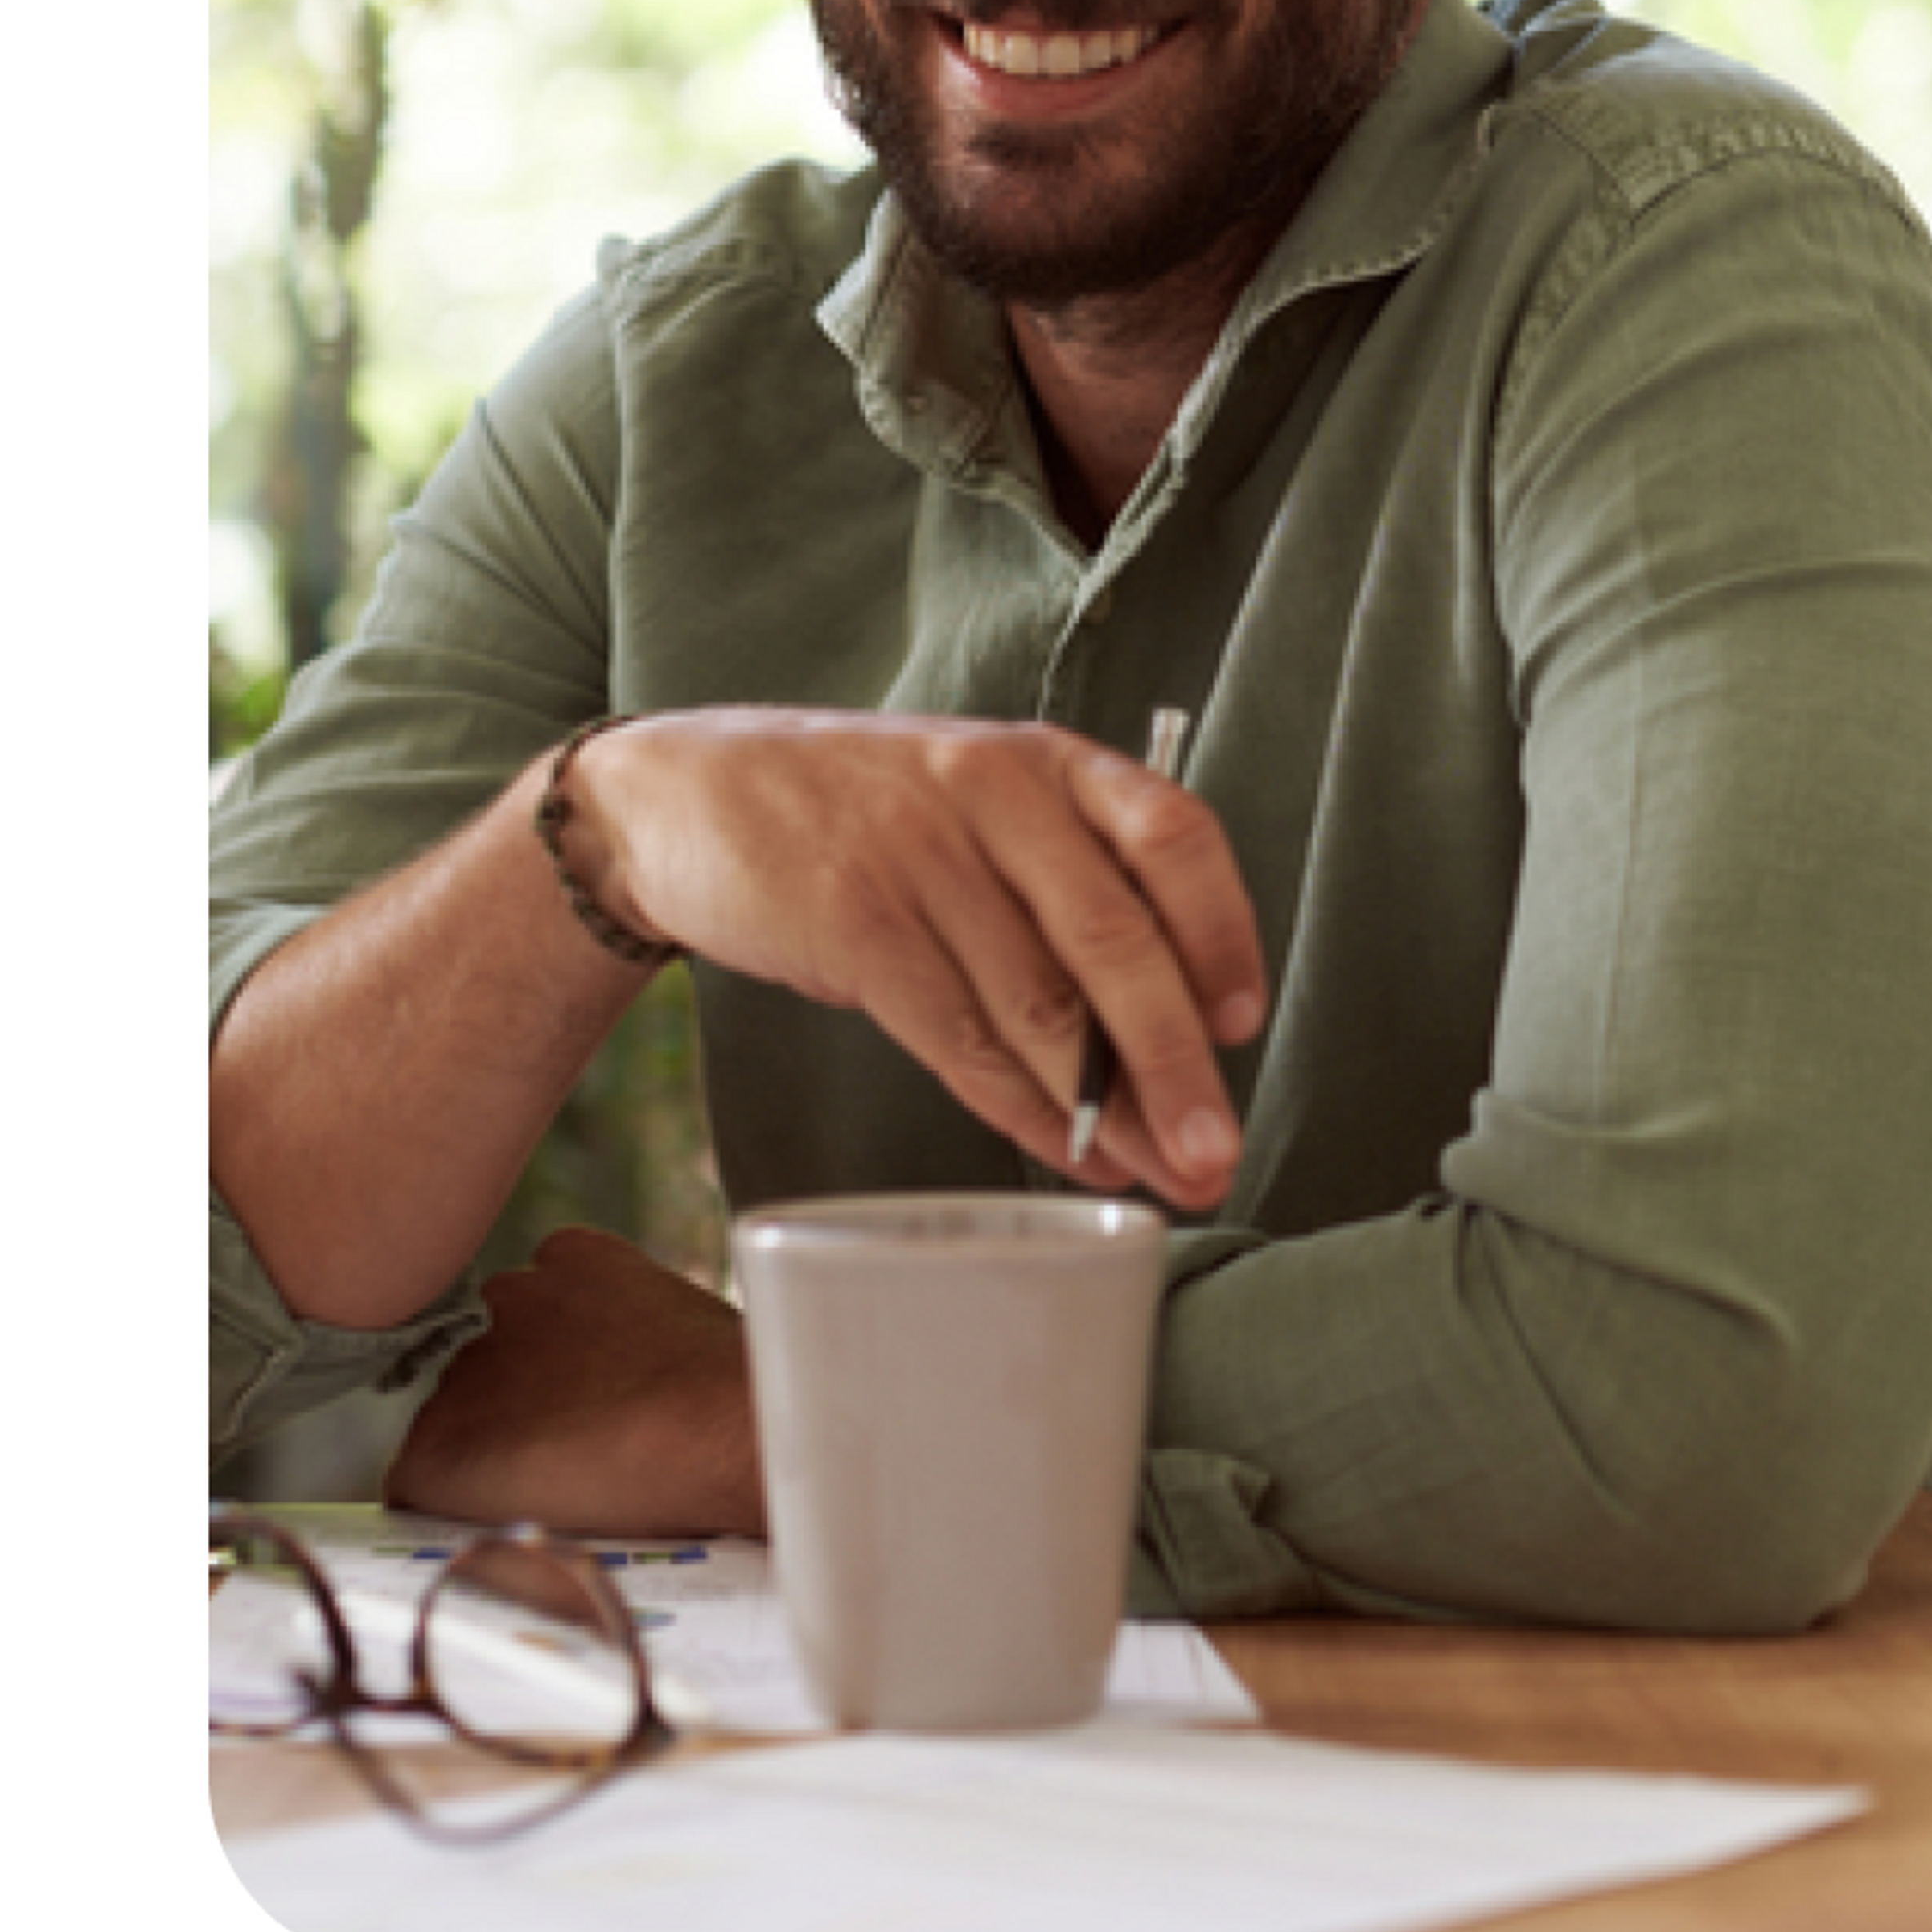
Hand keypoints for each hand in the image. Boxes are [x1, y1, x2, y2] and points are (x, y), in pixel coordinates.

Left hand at [384, 1227, 764, 1537]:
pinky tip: (519, 1516)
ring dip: (491, 1452)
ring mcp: (466, 1369)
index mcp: (567, 1257)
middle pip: (489, 1364)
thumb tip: (632, 1380)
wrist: (722, 1425)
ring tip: (562, 1489)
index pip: (533, 1312)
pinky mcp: (437, 1445)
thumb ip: (627, 1329)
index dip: (560, 1367)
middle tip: (583, 1448)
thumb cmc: (732, 1385)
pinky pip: (419, 1484)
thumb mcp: (677, 1319)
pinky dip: (456, 1507)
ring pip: (455, 1422)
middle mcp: (502, 1300)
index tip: (596, 1399)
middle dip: (520, 1405)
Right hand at [567, 710, 1266, 1206]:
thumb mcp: (978, 801)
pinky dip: (1022, 1110)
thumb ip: (1070, 879)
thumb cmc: (863, 814)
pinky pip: (958, 1037)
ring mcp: (920, 856)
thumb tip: (1177, 1024)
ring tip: (1156, 1173)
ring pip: (1041, 1004)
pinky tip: (1062, 1150)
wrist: (688, 793)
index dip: (1222, 934)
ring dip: (1109, 1109)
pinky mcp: (853, 922)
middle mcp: (994, 792)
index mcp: (1048, 758)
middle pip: (1117, 940)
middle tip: (1215, 1151)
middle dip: (1177, 1063)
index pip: (1175, 834)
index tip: (1243, 1023)